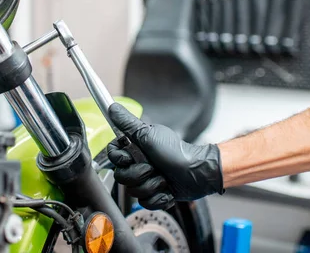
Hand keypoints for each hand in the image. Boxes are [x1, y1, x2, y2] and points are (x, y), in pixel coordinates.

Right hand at [107, 103, 223, 209]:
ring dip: (151, 186)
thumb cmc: (176, 152)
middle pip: (121, 176)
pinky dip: (158, 197)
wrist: (197, 173)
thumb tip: (112, 107)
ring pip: (133, 191)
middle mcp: (137, 163)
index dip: (120, 160)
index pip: (113, 156)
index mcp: (134, 148)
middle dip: (140, 174)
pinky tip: (167, 189)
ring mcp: (145, 179)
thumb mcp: (149, 135)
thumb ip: (127, 123)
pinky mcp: (153, 193)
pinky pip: (145, 202)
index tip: (131, 157)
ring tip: (163, 178)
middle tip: (153, 167)